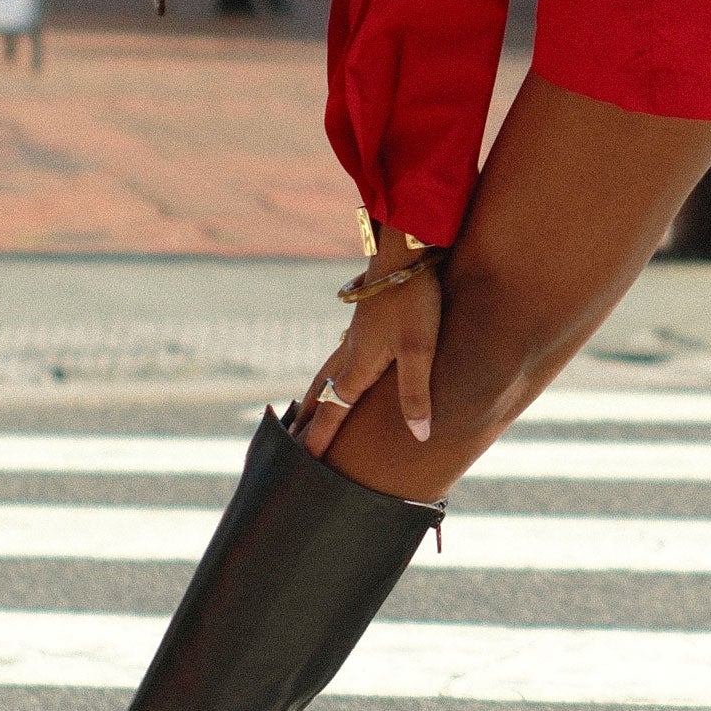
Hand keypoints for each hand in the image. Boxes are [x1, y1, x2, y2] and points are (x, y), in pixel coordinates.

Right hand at [291, 257, 441, 457]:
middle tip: (290, 444)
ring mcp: (357, 333)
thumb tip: (418, 436)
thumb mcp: (420, 349)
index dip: (317, 438)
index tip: (300, 462)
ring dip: (315, 395)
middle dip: (307, 420)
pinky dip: (332, 372)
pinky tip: (343, 365)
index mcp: (357, 365)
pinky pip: (341, 355)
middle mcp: (350, 352)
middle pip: (321, 393)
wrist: (405, 248)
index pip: (332, 411)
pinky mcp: (367, 319)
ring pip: (328, 372)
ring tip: (305, 410)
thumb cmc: (413, 298)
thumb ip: (416, 393)